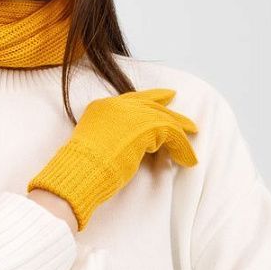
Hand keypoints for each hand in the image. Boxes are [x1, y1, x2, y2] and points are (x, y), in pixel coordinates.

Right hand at [27, 88, 198, 230]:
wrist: (81, 170)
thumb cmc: (82, 168)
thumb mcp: (94, 145)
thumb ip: (109, 137)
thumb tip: (127, 145)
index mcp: (100, 107)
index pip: (131, 100)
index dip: (151, 99)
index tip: (165, 99)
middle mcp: (116, 105)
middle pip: (151, 104)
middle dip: (171, 112)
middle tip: (187, 121)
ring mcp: (131, 112)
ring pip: (164, 118)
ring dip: (180, 134)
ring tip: (189, 148)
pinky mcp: (145, 125)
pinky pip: (171, 132)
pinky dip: (182, 147)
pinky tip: (187, 160)